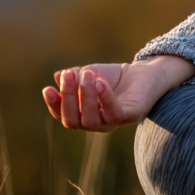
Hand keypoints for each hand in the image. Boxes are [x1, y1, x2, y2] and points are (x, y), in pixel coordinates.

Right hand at [42, 55, 194, 132]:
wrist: (146, 71)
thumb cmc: (115, 76)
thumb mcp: (90, 73)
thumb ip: (75, 77)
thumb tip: (57, 76)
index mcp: (83, 115)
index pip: (63, 115)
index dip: (54, 104)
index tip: (48, 89)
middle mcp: (96, 123)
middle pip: (73, 120)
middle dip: (68, 98)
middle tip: (69, 76)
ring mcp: (113, 122)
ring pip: (91, 120)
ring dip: (86, 97)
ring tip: (87, 76)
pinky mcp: (130, 116)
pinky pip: (114, 113)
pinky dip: (105, 99)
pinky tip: (101, 83)